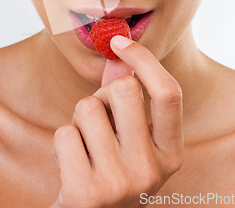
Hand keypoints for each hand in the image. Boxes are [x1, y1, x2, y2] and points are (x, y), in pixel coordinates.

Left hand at [51, 35, 183, 206]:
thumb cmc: (112, 173)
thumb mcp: (131, 139)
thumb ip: (128, 97)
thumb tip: (118, 54)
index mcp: (171, 154)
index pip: (168, 92)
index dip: (144, 59)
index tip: (119, 41)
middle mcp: (152, 170)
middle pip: (124, 89)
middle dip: (103, 93)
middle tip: (99, 116)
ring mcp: (120, 183)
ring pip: (87, 108)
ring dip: (79, 120)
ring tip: (85, 146)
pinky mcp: (86, 193)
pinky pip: (65, 133)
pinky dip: (63, 142)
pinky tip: (71, 164)